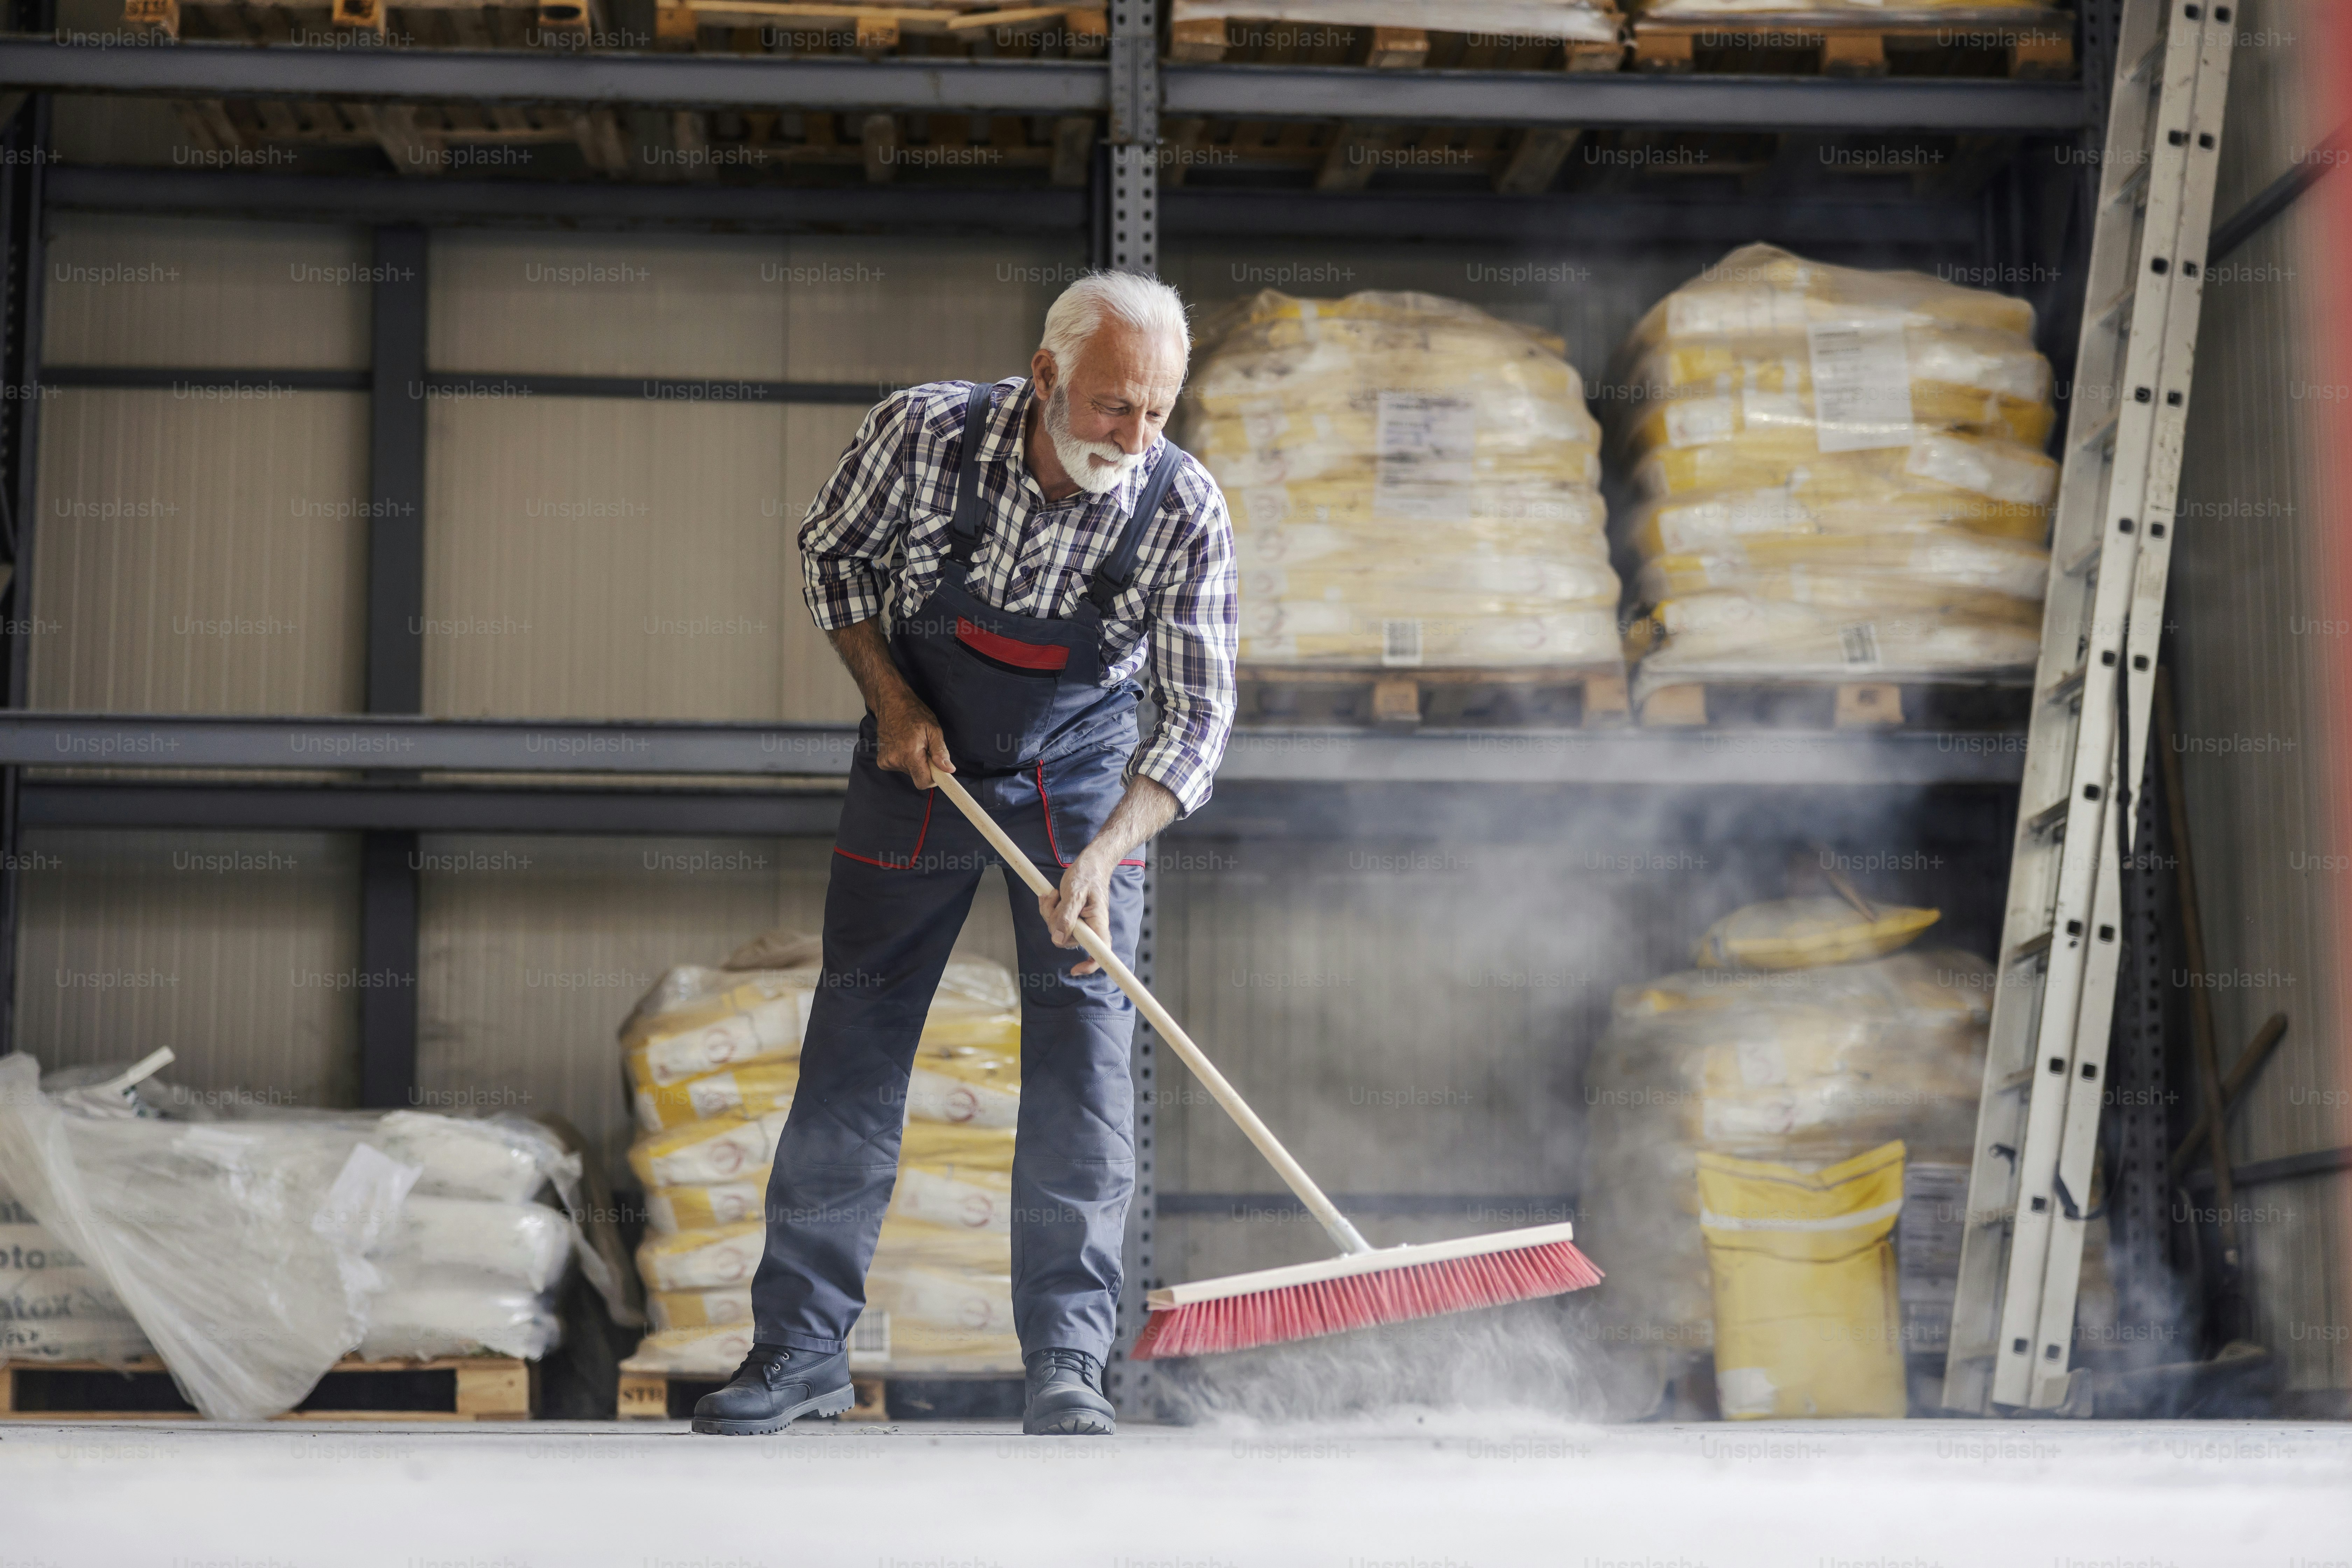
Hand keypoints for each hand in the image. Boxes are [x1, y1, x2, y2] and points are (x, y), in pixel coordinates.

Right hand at [875, 693, 953, 788]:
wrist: (890, 703)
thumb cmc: (913, 713)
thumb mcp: (933, 729)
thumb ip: (940, 751)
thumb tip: (948, 769)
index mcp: (909, 754)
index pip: (923, 782)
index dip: (933, 778)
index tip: (937, 770)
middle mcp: (895, 760)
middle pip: (916, 776)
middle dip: (924, 766)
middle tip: (925, 748)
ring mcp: (886, 761)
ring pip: (908, 772)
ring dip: (914, 762)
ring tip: (913, 744)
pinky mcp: (882, 761)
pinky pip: (899, 767)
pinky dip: (904, 760)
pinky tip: (903, 745)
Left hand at [1039, 850, 1114, 976]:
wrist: (1090, 863)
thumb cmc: (1088, 875)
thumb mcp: (1075, 893)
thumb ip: (1066, 916)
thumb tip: (1058, 939)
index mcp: (1098, 924)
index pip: (1099, 954)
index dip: (1089, 966)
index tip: (1074, 970)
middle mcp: (1090, 927)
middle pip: (1067, 940)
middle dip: (1054, 922)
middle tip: (1056, 900)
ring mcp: (1080, 924)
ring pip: (1057, 931)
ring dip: (1050, 912)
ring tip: (1056, 894)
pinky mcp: (1071, 918)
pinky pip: (1054, 922)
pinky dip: (1050, 909)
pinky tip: (1052, 896)